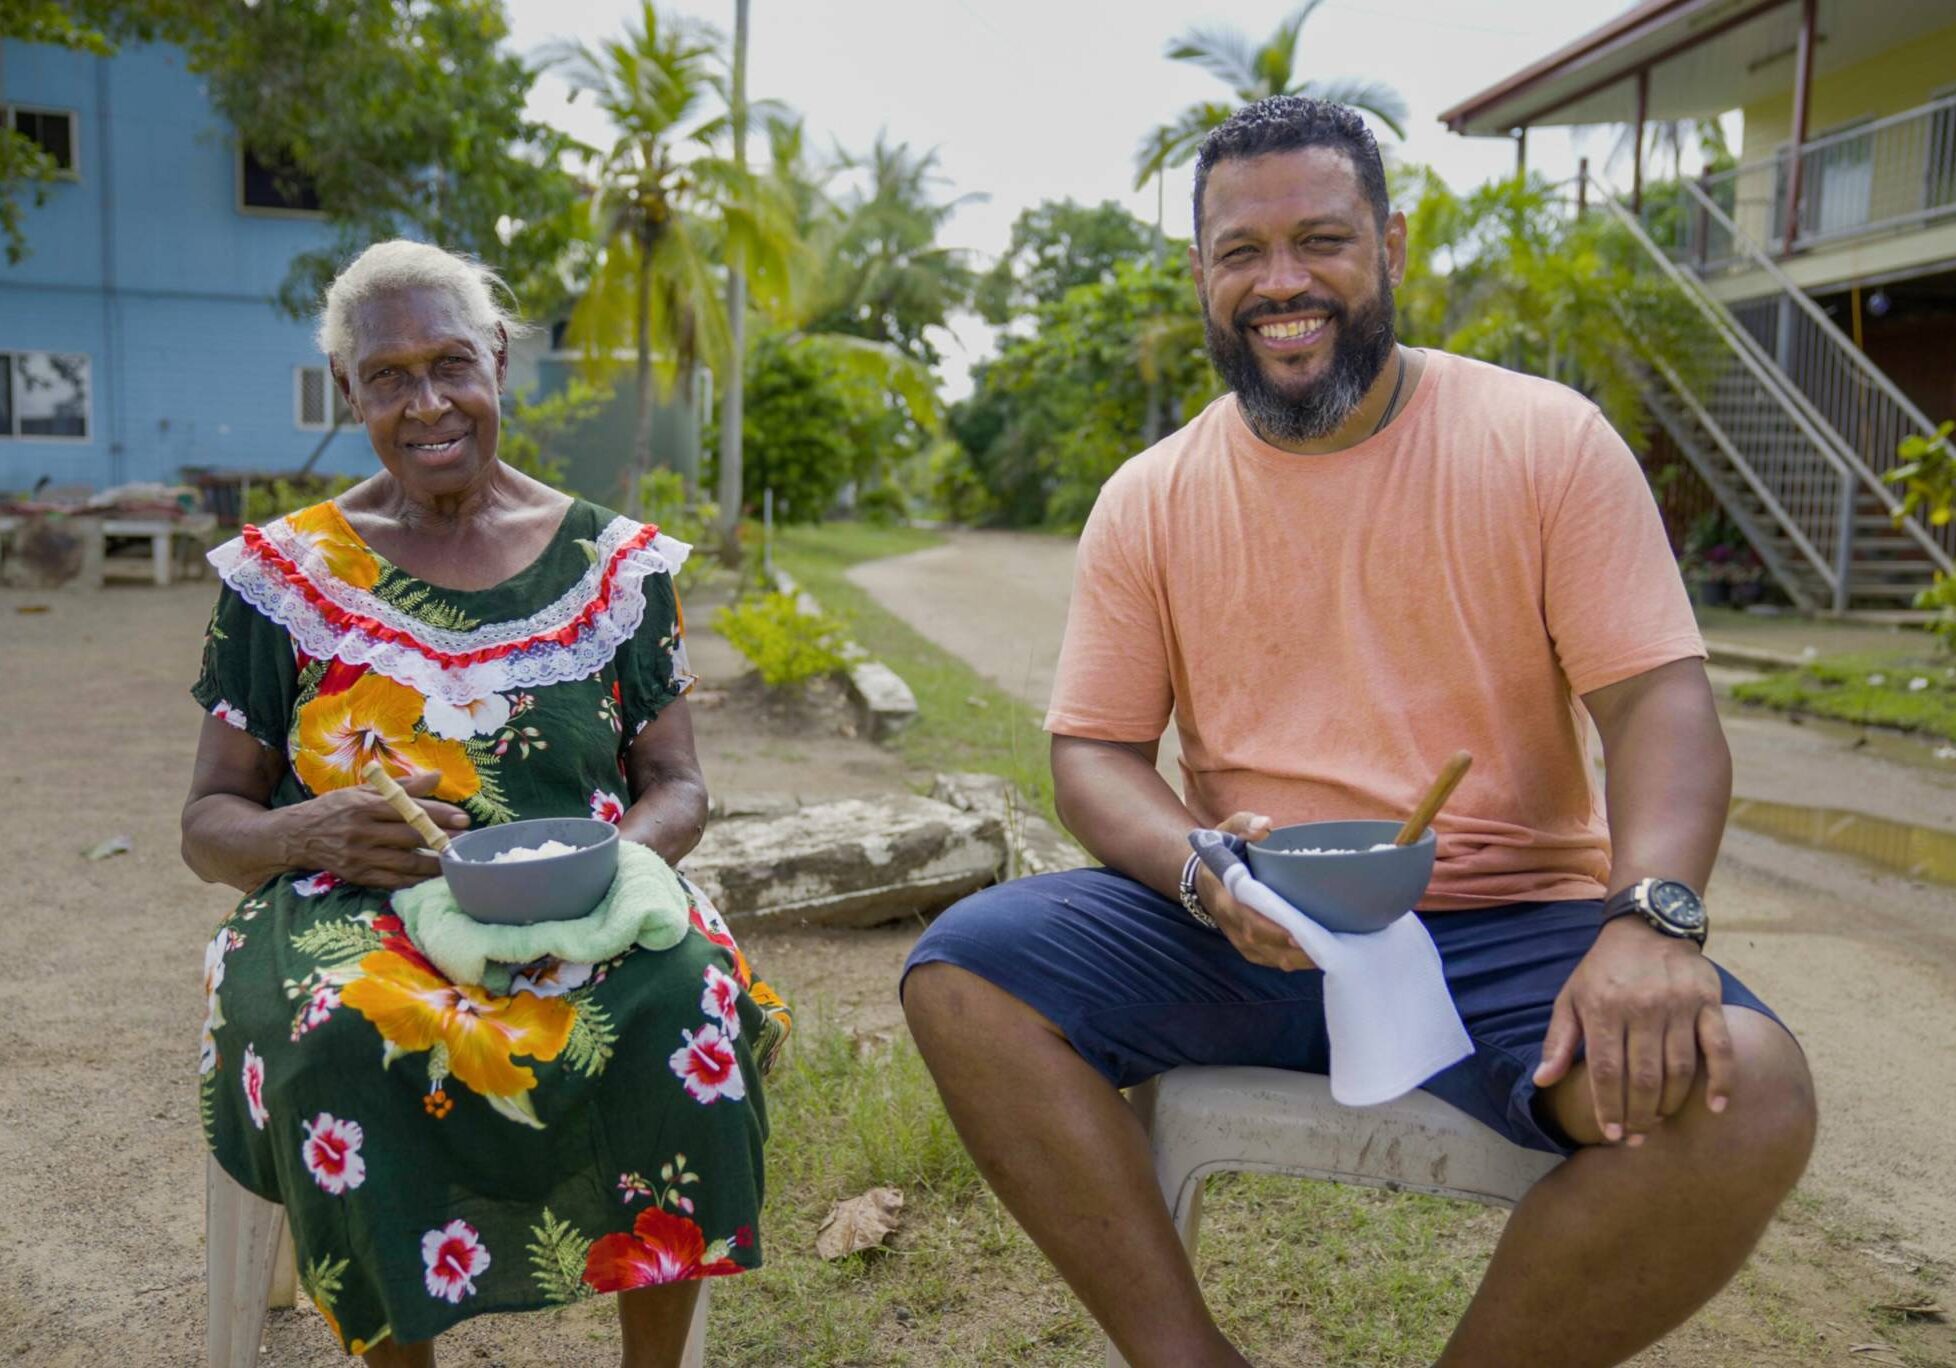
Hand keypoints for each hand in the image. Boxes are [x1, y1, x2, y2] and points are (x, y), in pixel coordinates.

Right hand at [289, 770, 470, 889]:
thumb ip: (402, 786)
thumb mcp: (364, 790)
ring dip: (434, 864)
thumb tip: (437, 776)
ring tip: (456, 861)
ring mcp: (360, 857)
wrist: (296, 836)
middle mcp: (363, 832)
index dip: (439, 814)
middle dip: (443, 839)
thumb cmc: (335, 808)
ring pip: (405, 864)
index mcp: (366, 806)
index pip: (410, 810)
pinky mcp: (357, 876)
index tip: (464, 818)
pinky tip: (433, 877)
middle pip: (411, 837)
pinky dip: (415, 881)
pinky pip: (393, 882)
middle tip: (468, 841)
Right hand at [1194, 811, 1316, 971]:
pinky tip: (1323, 953)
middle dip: (1296, 950)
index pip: (1247, 919)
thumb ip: (1244, 824)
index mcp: (1225, 897)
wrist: (1203, 879)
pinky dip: (1299, 961)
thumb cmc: (1222, 852)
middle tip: (1330, 946)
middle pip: (1265, 945)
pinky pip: (1276, 961)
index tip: (1297, 933)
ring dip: (1302, 959)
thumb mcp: (1226, 831)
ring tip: (1335, 951)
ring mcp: (1241, 941)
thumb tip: (1267, 825)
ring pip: (1274, 959)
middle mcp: (1232, 925)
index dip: (1271, 929)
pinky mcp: (1252, 949)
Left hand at [1534, 916, 1734, 1145]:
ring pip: (1679, 1069)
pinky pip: (1719, 1047)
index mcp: (1604, 1008)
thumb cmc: (1604, 969)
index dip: (1608, 1106)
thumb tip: (1542, 1081)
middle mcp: (1642, 1007)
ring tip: (1659, 1123)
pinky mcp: (1708, 1002)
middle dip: (1639, 1115)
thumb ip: (1558, 1040)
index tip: (1611, 1133)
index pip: (1606, 1070)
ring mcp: (1679, 1005)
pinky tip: (1715, 1107)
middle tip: (1636, 1138)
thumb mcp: (1570, 997)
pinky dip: (1721, 1080)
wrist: (1647, 926)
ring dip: (1670, 1103)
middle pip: (1643, 1076)